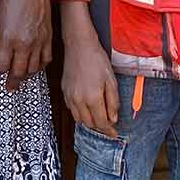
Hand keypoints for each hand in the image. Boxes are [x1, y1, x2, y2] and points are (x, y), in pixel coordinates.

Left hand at [0, 0, 52, 91]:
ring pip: (33, 69)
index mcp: (8, 39)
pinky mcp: (48, 37)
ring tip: (21, 78)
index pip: (1, 66)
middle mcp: (24, 43)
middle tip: (9, 87)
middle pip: (18, 72)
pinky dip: (40, 66)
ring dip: (26, 75)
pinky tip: (35, 66)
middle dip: (12, 81)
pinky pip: (46, 59)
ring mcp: (38, 41)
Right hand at [58, 1, 118, 137]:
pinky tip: (88, 108)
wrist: (79, 46)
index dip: (109, 130)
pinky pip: (72, 110)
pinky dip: (80, 114)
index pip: (101, 123)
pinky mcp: (64, 92)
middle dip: (100, 127)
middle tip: (109, 126)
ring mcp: (69, 96)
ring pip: (79, 119)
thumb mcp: (111, 81)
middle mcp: (79, 100)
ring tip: (99, 117)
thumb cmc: (97, 60)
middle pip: (90, 124)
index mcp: (92, 98)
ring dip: (90, 122)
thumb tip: (113, 118)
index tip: (114, 133)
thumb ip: (113, 102)